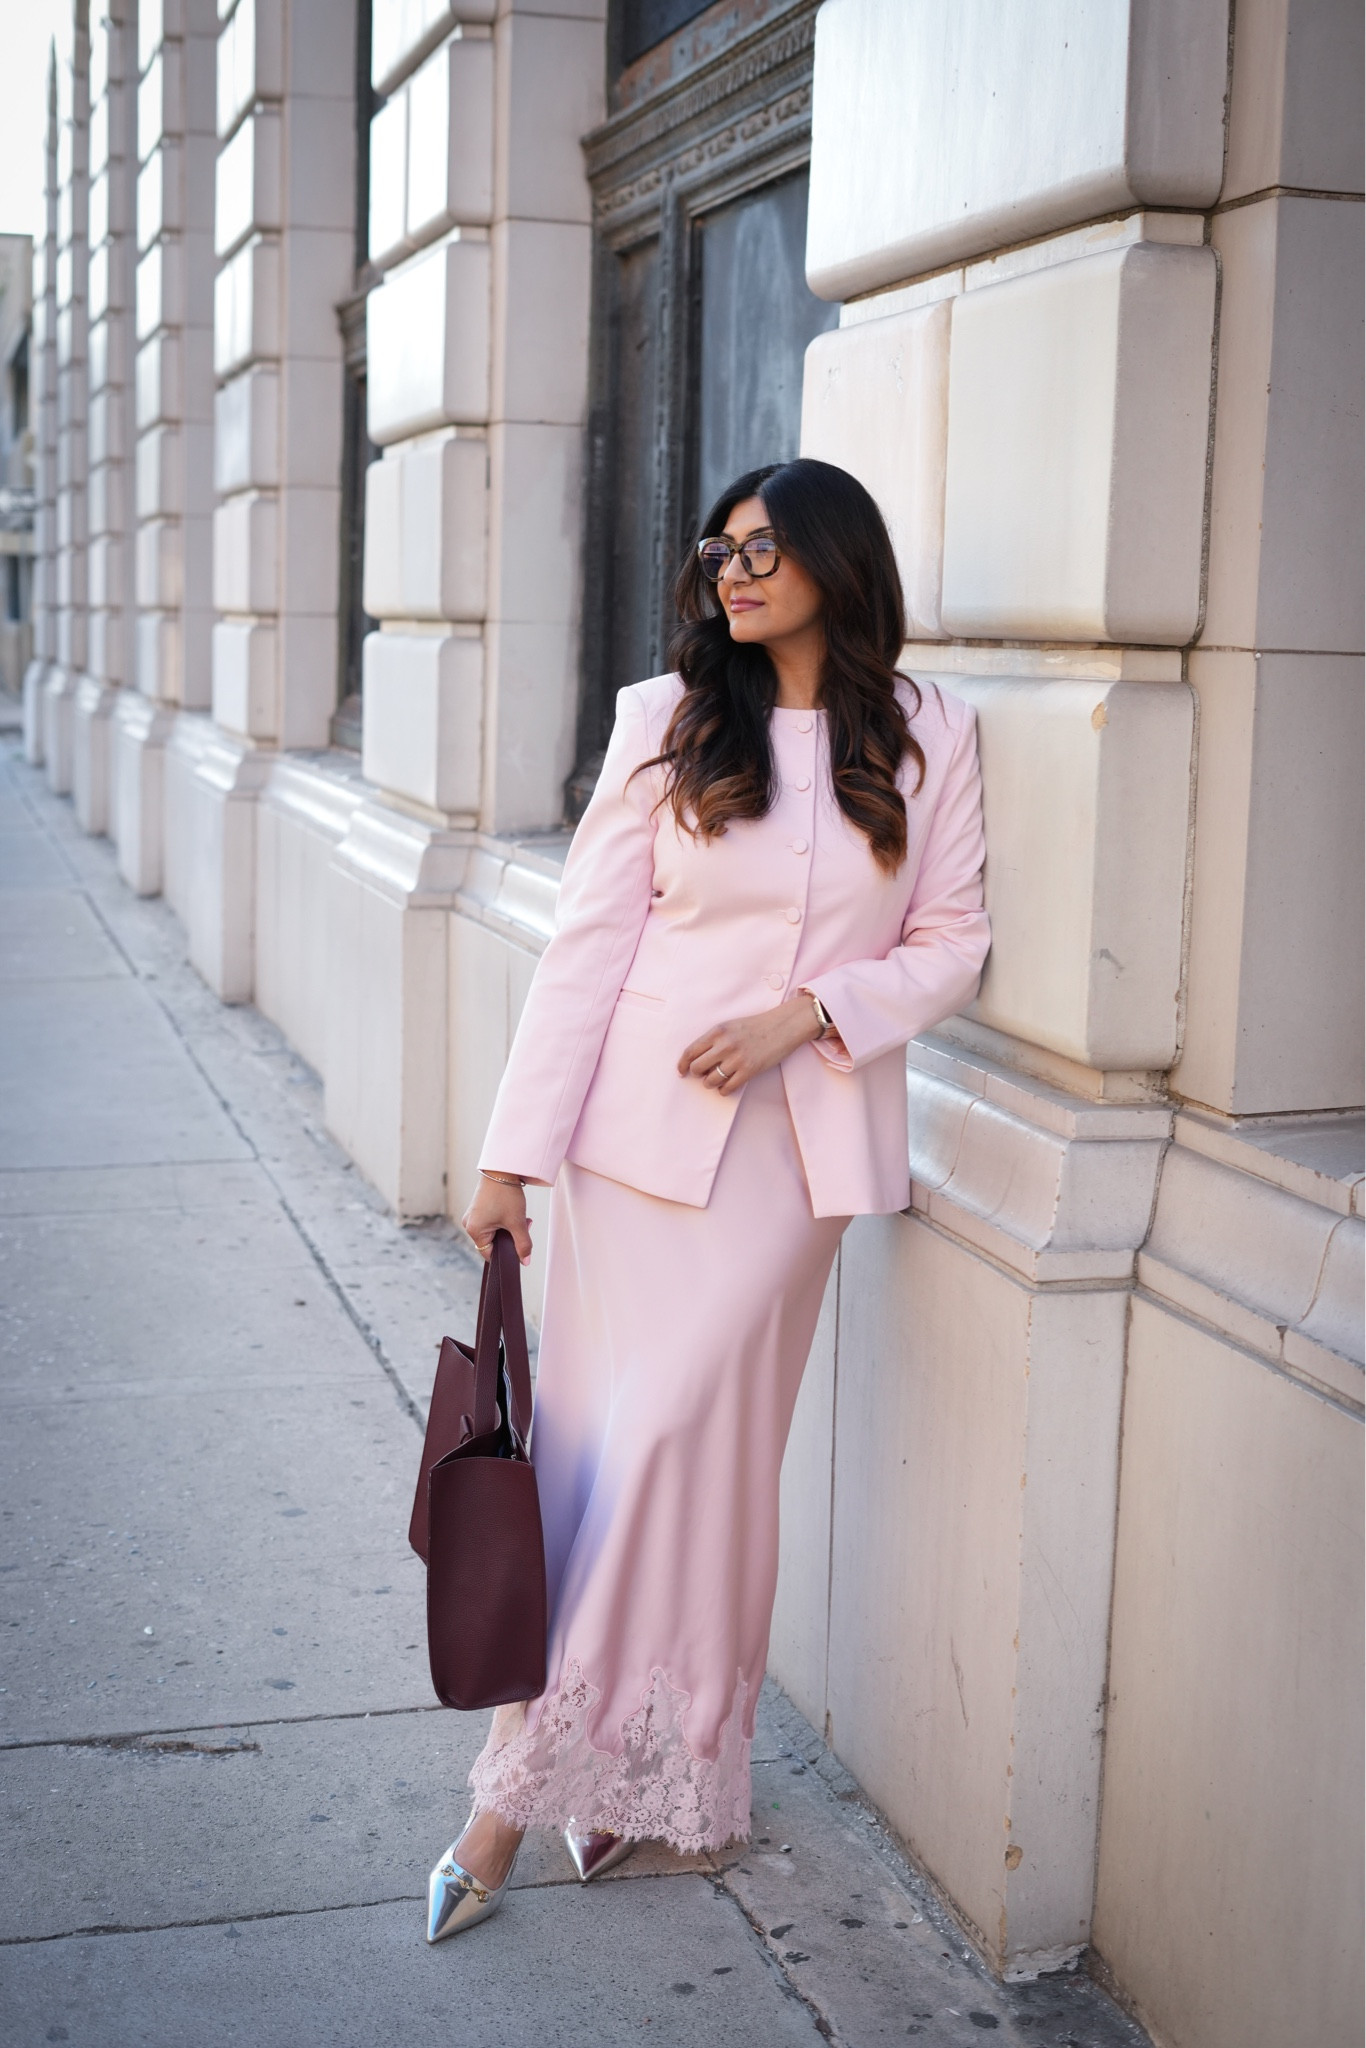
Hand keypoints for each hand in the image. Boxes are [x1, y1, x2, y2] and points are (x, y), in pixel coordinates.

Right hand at [461, 1175, 532, 1264]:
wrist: (502, 1169)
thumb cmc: (505, 1194)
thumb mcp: (517, 1222)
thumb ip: (522, 1244)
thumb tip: (525, 1261)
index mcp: (474, 1231)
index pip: (490, 1253)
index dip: (506, 1252)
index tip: (519, 1245)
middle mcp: (469, 1224)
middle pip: (493, 1242)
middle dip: (510, 1237)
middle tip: (524, 1226)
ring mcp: (473, 1215)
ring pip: (495, 1231)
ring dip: (509, 1227)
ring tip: (521, 1217)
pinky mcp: (478, 1208)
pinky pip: (492, 1221)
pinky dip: (504, 1220)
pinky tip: (513, 1211)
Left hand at [678, 995, 823, 1095]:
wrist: (783, 1026)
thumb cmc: (756, 1026)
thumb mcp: (731, 1026)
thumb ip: (714, 1039)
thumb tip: (696, 1059)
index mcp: (718, 1031)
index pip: (691, 1051)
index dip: (682, 1064)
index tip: (681, 1071)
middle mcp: (725, 1045)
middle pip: (698, 1068)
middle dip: (698, 1074)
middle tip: (704, 1074)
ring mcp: (737, 1059)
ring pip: (710, 1081)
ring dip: (711, 1083)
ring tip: (718, 1078)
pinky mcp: (749, 1070)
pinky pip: (727, 1088)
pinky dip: (723, 1090)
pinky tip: (727, 1085)